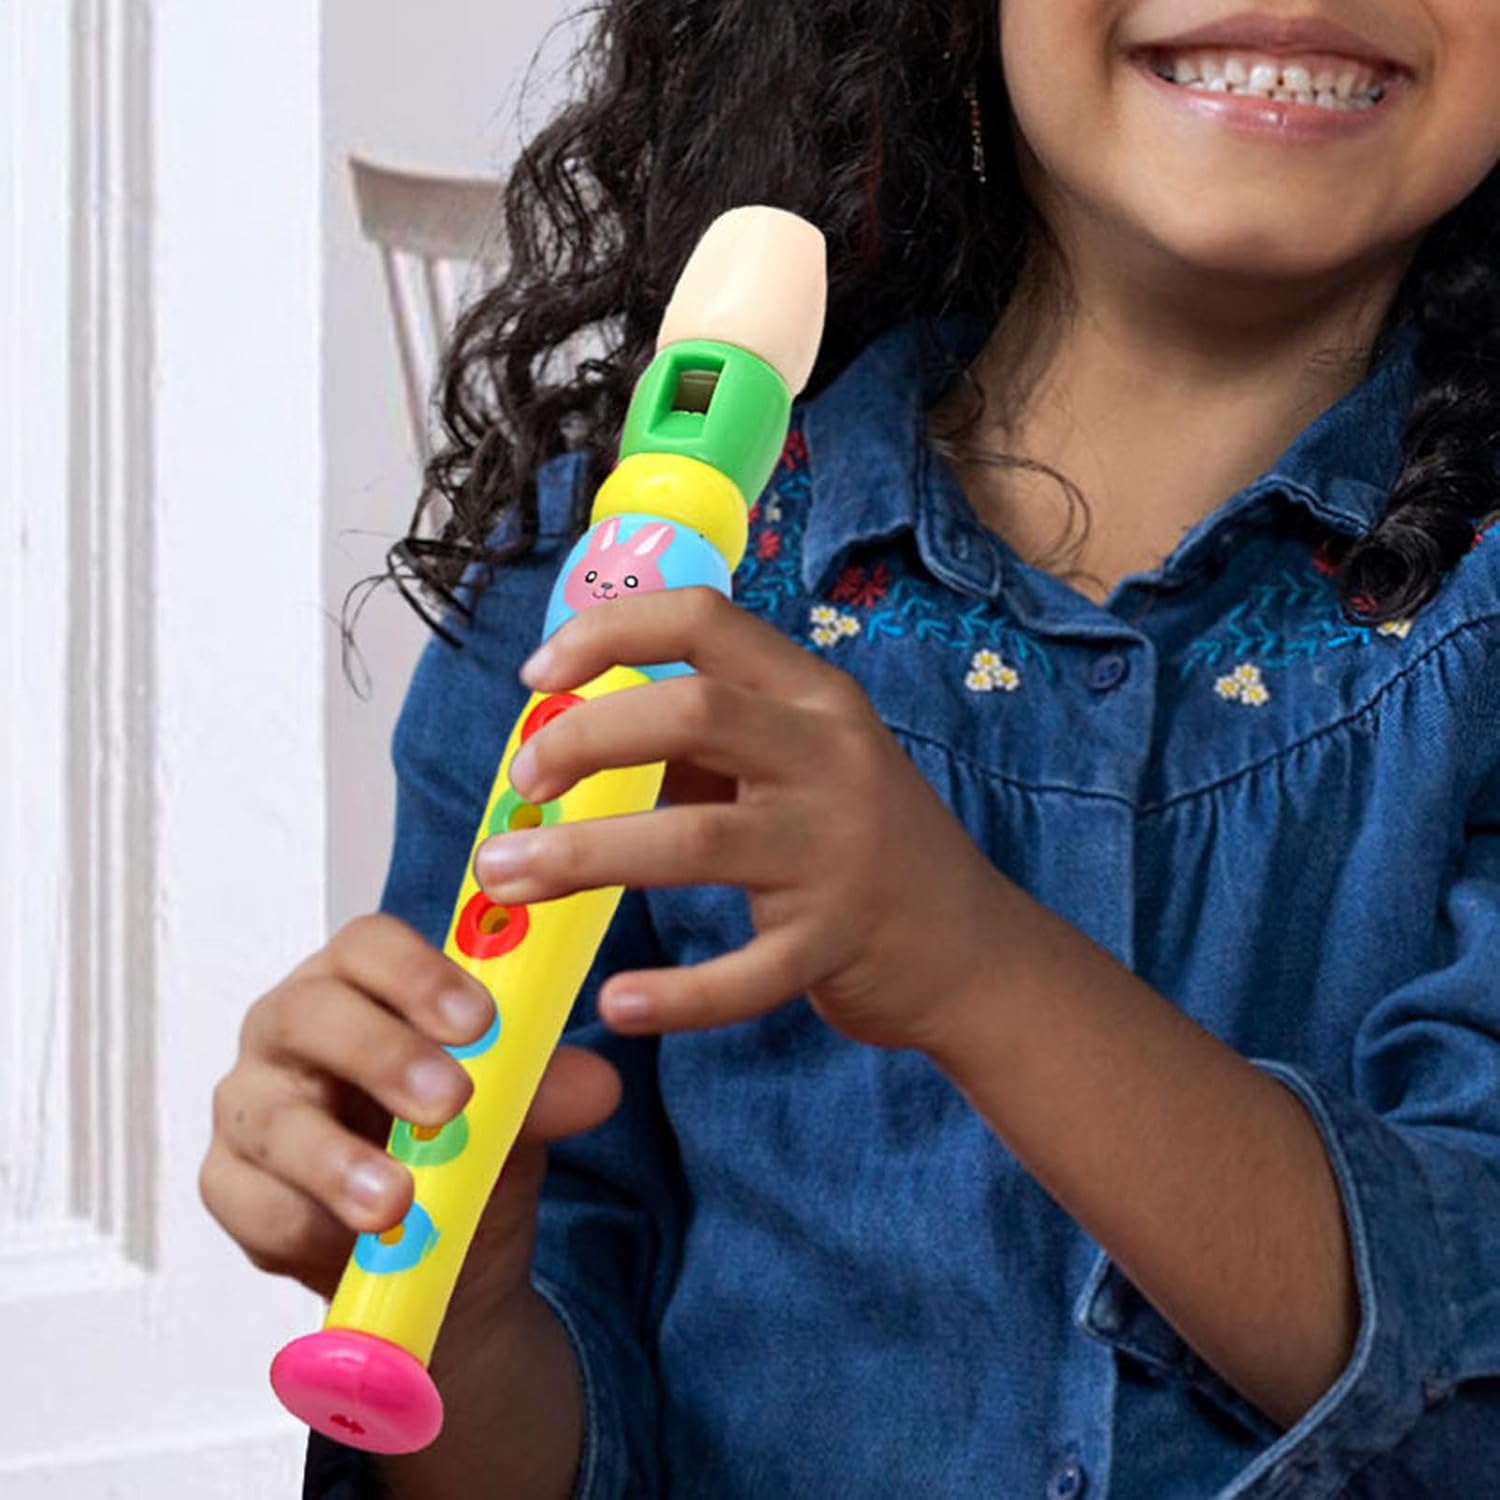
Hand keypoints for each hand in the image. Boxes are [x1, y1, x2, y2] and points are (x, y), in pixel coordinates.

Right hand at [200, 914, 620, 1325]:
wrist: (442, 1254)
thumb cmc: (465, 1143)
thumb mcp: (516, 1116)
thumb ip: (543, 1091)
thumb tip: (597, 1084)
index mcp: (361, 982)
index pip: (369, 946)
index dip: (418, 974)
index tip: (479, 1020)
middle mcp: (292, 1027)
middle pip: (312, 1013)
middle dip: (382, 1056)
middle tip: (451, 1102)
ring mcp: (251, 1103)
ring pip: (274, 1116)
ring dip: (337, 1160)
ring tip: (399, 1200)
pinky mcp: (229, 1184)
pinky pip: (250, 1200)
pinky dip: (305, 1223)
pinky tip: (350, 1243)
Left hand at [474, 588, 1009, 1053]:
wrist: (971, 948)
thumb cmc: (855, 844)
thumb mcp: (797, 764)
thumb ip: (702, 743)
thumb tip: (564, 736)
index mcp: (812, 696)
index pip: (703, 620)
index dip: (607, 632)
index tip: (537, 678)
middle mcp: (830, 756)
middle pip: (692, 712)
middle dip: (583, 740)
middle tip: (522, 786)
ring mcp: (838, 850)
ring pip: (697, 841)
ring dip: (585, 857)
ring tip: (505, 881)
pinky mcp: (838, 942)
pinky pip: (746, 974)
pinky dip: (677, 993)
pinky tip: (617, 1004)